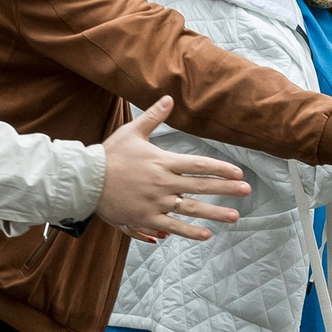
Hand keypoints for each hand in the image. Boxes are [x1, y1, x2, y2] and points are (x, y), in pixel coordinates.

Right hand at [97, 97, 250, 242]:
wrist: (85, 180)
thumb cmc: (109, 154)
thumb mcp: (131, 131)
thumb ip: (154, 116)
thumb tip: (169, 97)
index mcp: (162, 161)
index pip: (198, 165)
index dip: (220, 168)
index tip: (238, 172)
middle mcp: (162, 183)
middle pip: (200, 186)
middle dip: (226, 189)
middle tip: (246, 191)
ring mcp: (154, 203)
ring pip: (190, 209)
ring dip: (215, 213)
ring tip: (235, 216)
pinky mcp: (145, 218)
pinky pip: (171, 226)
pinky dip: (189, 231)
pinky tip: (206, 234)